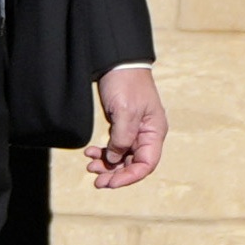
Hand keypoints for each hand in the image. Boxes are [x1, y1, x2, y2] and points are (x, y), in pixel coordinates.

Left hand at [85, 64, 167, 191]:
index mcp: (154, 132)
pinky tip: (90, 152)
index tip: (110, 183)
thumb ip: (122, 138)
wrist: (116, 61)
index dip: (129, 177)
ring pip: (122, 158)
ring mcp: (134, 131)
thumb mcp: (125, 111)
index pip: (146, 164)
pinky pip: (115, 147)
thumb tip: (115, 161)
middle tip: (96, 181)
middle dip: (115, 174)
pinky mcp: (122, 126)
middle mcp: (147, 134)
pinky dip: (103, 152)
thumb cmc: (126, 83)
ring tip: (90, 166)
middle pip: (133, 164)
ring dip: (107, 165)